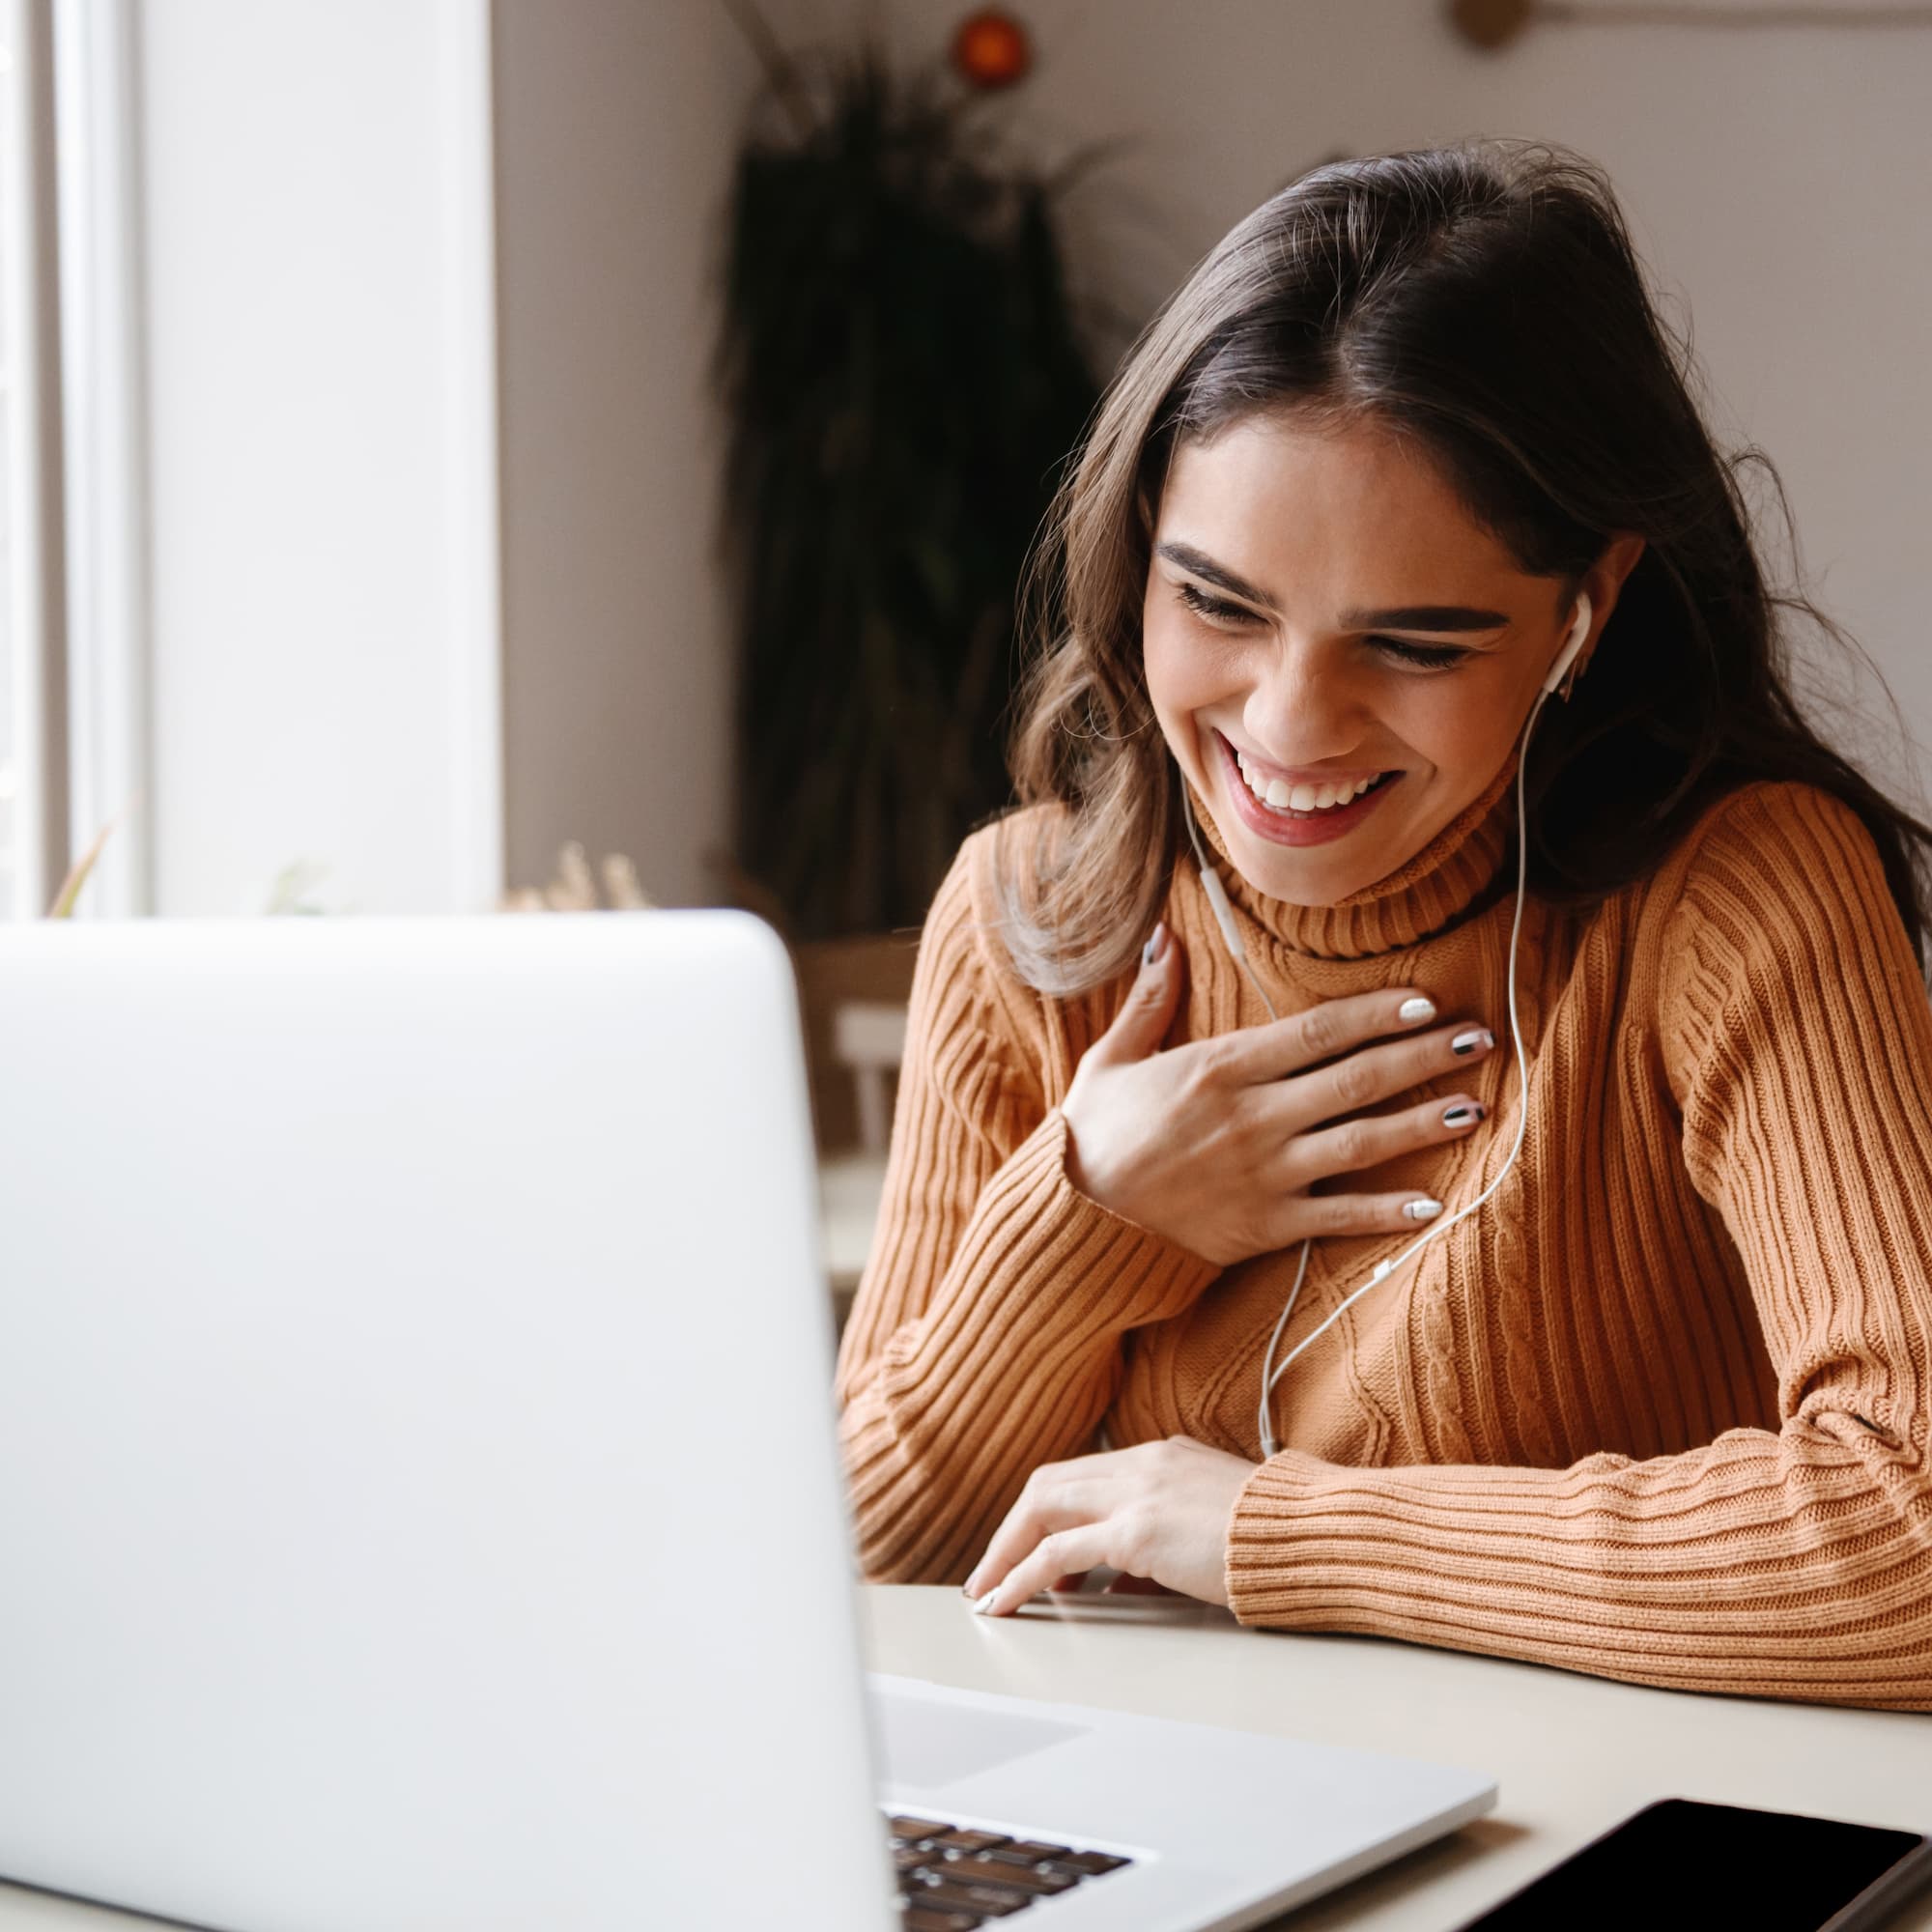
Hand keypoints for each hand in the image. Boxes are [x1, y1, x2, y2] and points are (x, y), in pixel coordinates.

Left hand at [962, 1437, 1257, 1613]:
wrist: (1313, 1536)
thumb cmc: (1277, 1538)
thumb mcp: (1212, 1524)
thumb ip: (1164, 1540)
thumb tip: (1125, 1579)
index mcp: (1162, 1456)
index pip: (1082, 1475)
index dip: (1046, 1512)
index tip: (1028, 1549)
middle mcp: (1143, 1464)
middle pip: (1049, 1485)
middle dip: (1011, 1529)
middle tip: (991, 1572)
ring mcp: (1138, 1494)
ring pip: (1041, 1510)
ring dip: (1005, 1553)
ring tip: (987, 1592)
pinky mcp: (1138, 1532)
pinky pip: (1056, 1553)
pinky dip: (1020, 1576)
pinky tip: (1006, 1600)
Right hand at [1058, 923, 1493, 1266]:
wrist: (1073, 1222)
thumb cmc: (1092, 1136)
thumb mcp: (1111, 1058)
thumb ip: (1150, 997)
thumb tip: (1164, 935)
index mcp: (1220, 1067)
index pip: (1317, 1032)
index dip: (1377, 1013)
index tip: (1426, 1001)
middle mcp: (1253, 1115)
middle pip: (1357, 1078)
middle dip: (1424, 1055)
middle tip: (1480, 1037)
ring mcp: (1265, 1174)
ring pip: (1362, 1142)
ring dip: (1423, 1122)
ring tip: (1475, 1105)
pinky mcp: (1265, 1227)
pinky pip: (1339, 1218)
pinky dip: (1387, 1213)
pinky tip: (1434, 1204)